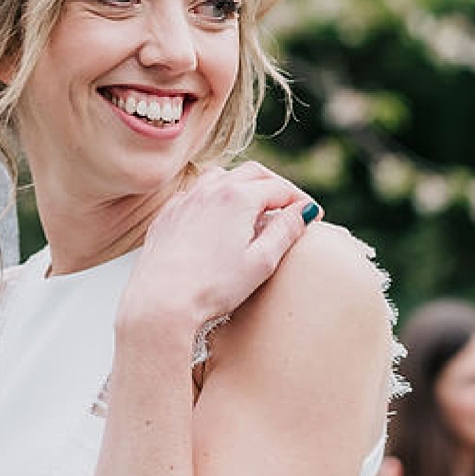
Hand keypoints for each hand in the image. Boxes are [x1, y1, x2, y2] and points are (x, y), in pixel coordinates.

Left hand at [123, 164, 314, 331]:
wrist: (160, 302)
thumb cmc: (213, 287)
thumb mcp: (261, 262)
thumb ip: (285, 231)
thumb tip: (304, 211)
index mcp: (238, 198)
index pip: (281, 188)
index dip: (301, 201)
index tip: (314, 216)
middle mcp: (210, 189)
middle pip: (254, 173)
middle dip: (276, 185)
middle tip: (290, 204)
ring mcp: (186, 199)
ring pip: (221, 176)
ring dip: (244, 184)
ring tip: (256, 205)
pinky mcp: (168, 214)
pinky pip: (196, 192)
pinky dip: (215, 195)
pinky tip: (218, 215)